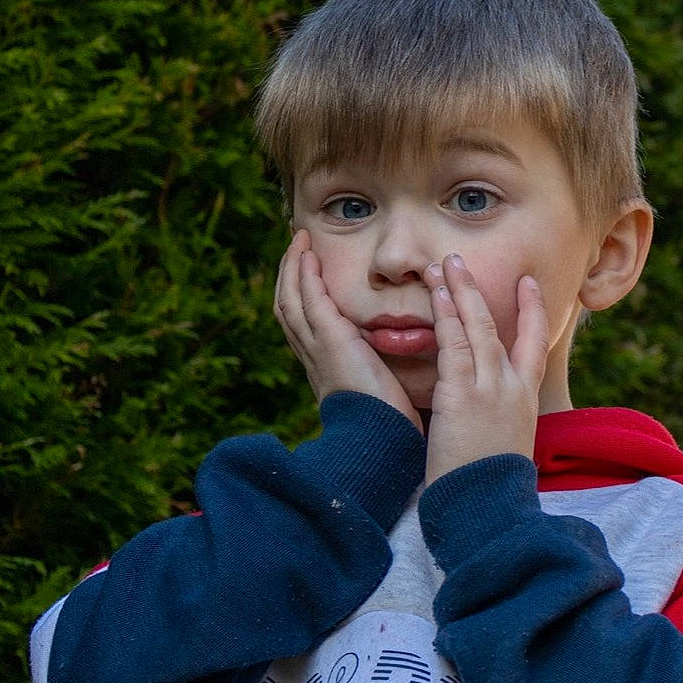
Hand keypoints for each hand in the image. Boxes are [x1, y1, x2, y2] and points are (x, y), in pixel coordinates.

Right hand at [273, 229, 423, 433]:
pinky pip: (309, 300)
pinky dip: (305, 276)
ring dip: (292, 268)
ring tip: (299, 242)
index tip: (307, 271)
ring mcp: (317, 348)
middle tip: (296, 248)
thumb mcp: (380, 387)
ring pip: (290, 301)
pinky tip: (310, 256)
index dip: (301, 295)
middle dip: (289, 276)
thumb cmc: (388, 421)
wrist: (380, 440)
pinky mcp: (330, 341)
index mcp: (324, 368)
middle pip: (287, 308)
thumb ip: (379, 366)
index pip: (302, 324)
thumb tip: (395, 353)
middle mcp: (313, 357)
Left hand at [423, 253, 549, 485]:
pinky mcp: (464, 393)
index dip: (533, 311)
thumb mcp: (504, 446)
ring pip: (477, 326)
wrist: (487, 507)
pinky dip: (447, 316)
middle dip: (481, 290)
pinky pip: (454, 344)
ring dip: (459, 291)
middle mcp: (512, 387)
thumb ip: (498, 421)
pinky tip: (439, 294)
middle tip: (464, 259)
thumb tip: (490, 416)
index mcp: (525, 401)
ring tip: (444, 263)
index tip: (529, 285)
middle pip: (501, 325)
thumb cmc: (488, 487)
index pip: (535, 345)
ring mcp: (490, 387)